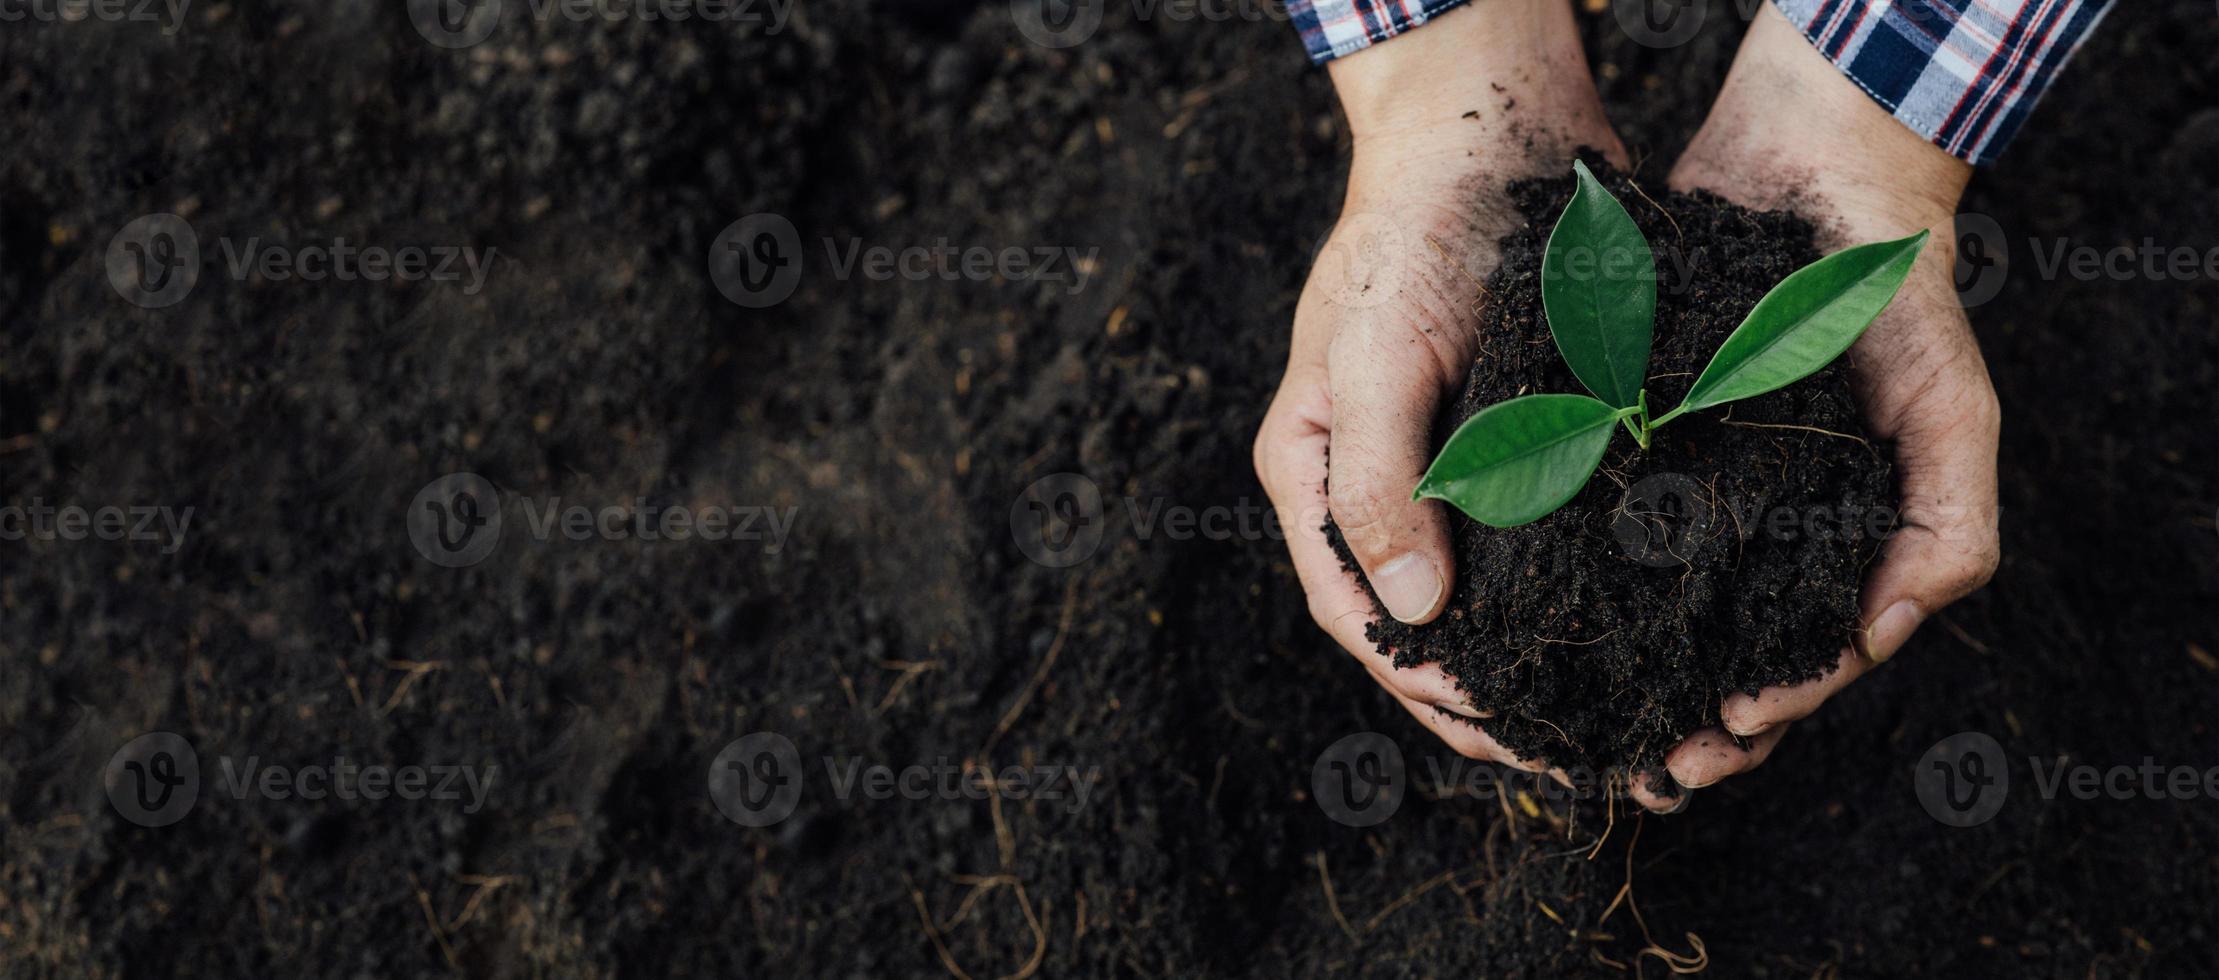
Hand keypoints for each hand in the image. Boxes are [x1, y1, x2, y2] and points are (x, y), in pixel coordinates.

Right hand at [1252, 2, 1627, 778]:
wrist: (1487, 122)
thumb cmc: (1410, 233)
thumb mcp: (1375, 357)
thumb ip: (1382, 485)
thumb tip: (1412, 616)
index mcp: (1317, 475)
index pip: (1359, 618)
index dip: (1429, 691)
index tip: (1514, 736)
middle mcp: (1381, 484)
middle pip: (1427, 626)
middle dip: (1498, 700)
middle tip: (1587, 753)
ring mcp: (1451, 461)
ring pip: (1493, 594)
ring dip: (1550, 659)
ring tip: (1625, 714)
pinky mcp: (1521, 433)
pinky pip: (1547, 536)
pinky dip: (1589, 588)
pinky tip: (1651, 623)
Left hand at [1637, 5, 2001, 807]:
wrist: (1807, 168)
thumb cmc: (1892, 295)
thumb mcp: (1951, 408)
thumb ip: (1949, 524)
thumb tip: (1884, 634)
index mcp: (1827, 544)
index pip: (1799, 661)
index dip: (1765, 711)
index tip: (1718, 737)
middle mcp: (1749, 530)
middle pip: (1710, 656)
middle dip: (1677, 720)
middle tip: (1639, 764)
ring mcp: (1679, 488)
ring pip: (1640, 610)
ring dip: (1612, 672)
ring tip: (1572, 717)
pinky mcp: (1611, 438)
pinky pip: (1582, 522)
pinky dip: (1563, 573)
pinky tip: (1526, 610)